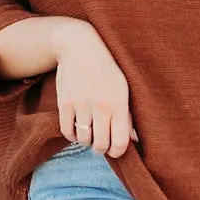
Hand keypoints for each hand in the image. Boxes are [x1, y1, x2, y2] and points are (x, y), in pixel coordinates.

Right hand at [52, 19, 137, 157]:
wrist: (80, 47)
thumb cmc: (106, 69)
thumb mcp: (123, 88)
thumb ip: (128, 115)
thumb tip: (135, 139)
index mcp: (119, 103)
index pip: (120, 141)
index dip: (118, 152)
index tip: (115, 151)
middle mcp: (100, 106)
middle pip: (100, 144)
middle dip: (101, 148)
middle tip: (101, 143)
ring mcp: (81, 105)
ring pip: (84, 140)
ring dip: (87, 141)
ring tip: (89, 132)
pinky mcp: (64, 103)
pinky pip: (67, 131)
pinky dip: (73, 135)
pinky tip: (77, 129)